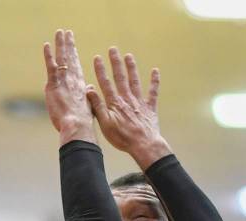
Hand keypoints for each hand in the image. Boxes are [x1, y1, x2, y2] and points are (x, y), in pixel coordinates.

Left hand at [43, 29, 95, 143]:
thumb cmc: (82, 122)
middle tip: (67, 33)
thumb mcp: (88, 106)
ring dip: (61, 44)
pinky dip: (49, 55)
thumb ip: (87, 95)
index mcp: (80, 85)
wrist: (77, 125)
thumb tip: (88, 88)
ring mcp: (63, 80)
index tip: (73, 46)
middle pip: (70, 58)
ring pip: (62, 58)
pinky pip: (51, 66)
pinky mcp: (54, 84)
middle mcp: (73, 79)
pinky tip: (47, 45)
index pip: (76, 66)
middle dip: (69, 44)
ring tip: (60, 32)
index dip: (74, 55)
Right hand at [88, 48, 171, 166]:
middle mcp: (127, 98)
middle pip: (120, 77)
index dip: (101, 70)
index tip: (97, 58)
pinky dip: (154, 81)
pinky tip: (155, 71)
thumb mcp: (105, 124)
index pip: (106, 83)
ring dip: (131, 68)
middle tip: (113, 49)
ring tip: (128, 56)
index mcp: (114, 103)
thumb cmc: (122, 137)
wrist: (144, 145)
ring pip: (134, 81)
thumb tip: (89, 90)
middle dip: (116, 63)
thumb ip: (98, 106)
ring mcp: (139, 102)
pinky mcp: (150, 107)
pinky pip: (152, 92)